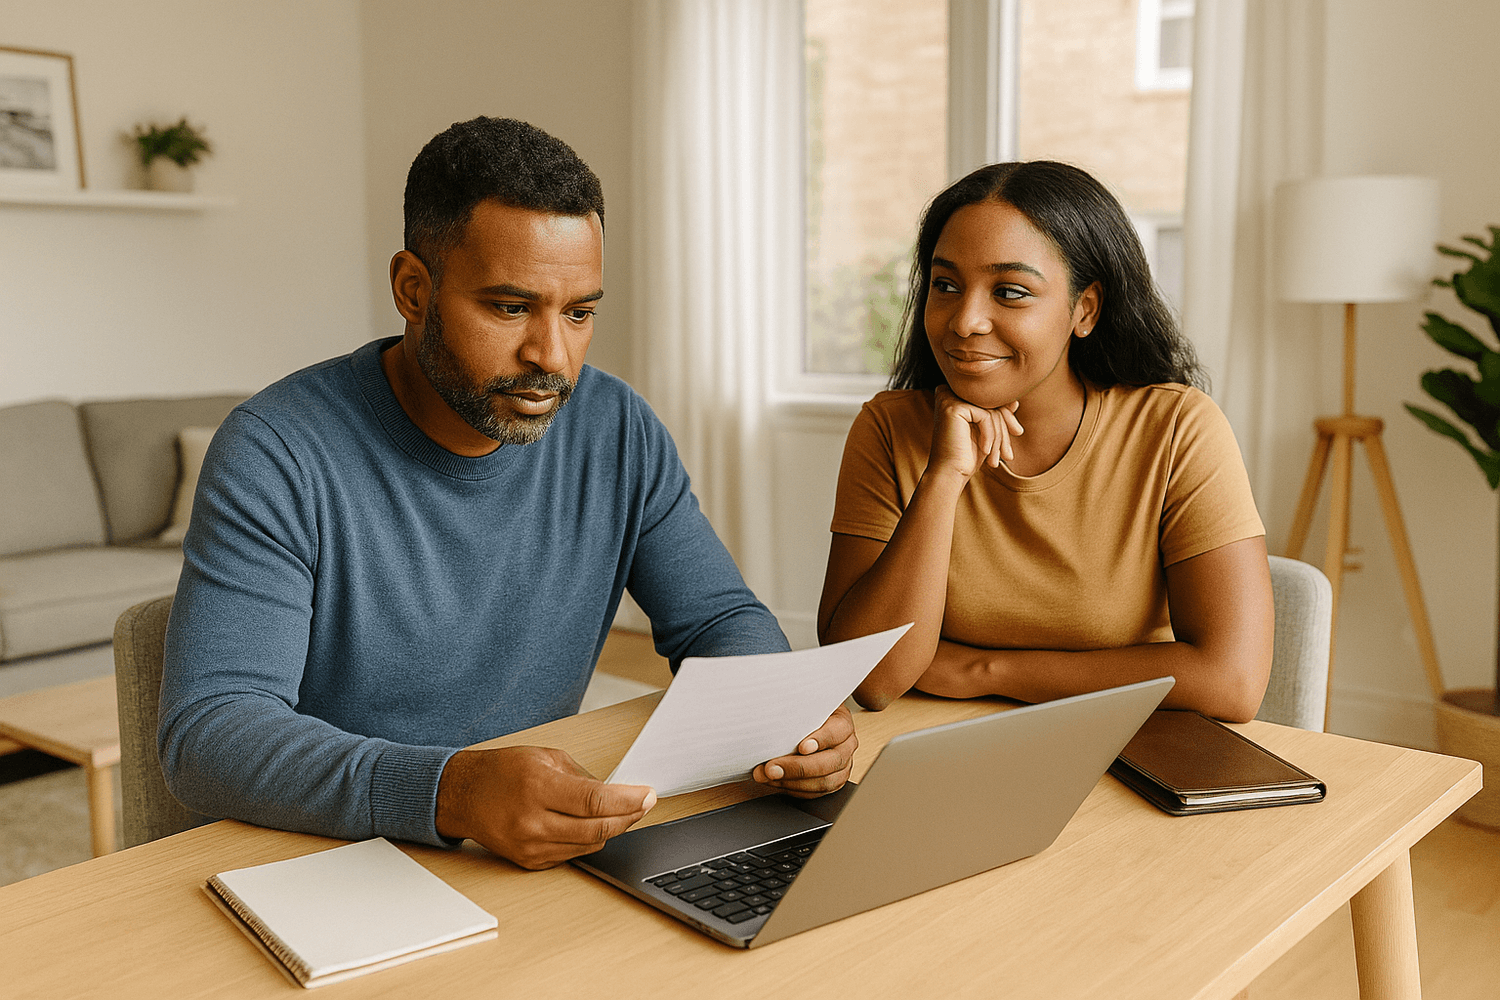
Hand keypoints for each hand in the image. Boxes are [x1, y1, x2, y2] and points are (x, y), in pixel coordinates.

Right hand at [435, 745, 655, 869]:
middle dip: (629, 817)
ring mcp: (530, 847)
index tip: (649, 795)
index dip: (628, 801)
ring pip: (589, 846)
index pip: (595, 801)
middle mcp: (533, 822)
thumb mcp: (544, 758)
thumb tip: (617, 793)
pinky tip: (593, 825)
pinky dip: (589, 841)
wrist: (462, 796)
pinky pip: (573, 854)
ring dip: (612, 829)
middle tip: (644, 805)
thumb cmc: (502, 771)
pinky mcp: (530, 862)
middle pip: (598, 829)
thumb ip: (583, 776)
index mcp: (537, 788)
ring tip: (623, 812)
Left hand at [751, 704, 856, 797]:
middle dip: (798, 769)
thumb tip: (773, 717)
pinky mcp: (832, 781)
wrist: (809, 722)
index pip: (837, 732)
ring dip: (792, 782)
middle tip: (772, 768)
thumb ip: (795, 710)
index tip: (801, 747)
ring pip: (824, 782)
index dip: (821, 740)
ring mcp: (842, 766)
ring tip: (768, 776)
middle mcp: (846, 746)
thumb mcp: (804, 705)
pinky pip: (815, 792)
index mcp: (842, 723)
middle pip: (830, 762)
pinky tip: (776, 782)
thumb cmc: (805, 712)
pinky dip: (792, 789)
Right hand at [930, 386, 1022, 478]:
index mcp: (953, 395)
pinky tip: (986, 451)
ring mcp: (949, 398)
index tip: (1017, 432)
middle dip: (1005, 426)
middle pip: (991, 402)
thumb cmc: (966, 456)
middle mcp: (948, 392)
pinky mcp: (953, 407)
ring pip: (991, 410)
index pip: (989, 397)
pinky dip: (990, 436)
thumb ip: (998, 414)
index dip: (1006, 415)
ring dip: (999, 436)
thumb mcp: (987, 432)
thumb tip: (1015, 402)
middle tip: (1009, 453)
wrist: (949, 474)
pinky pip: (985, 416)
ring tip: (997, 458)